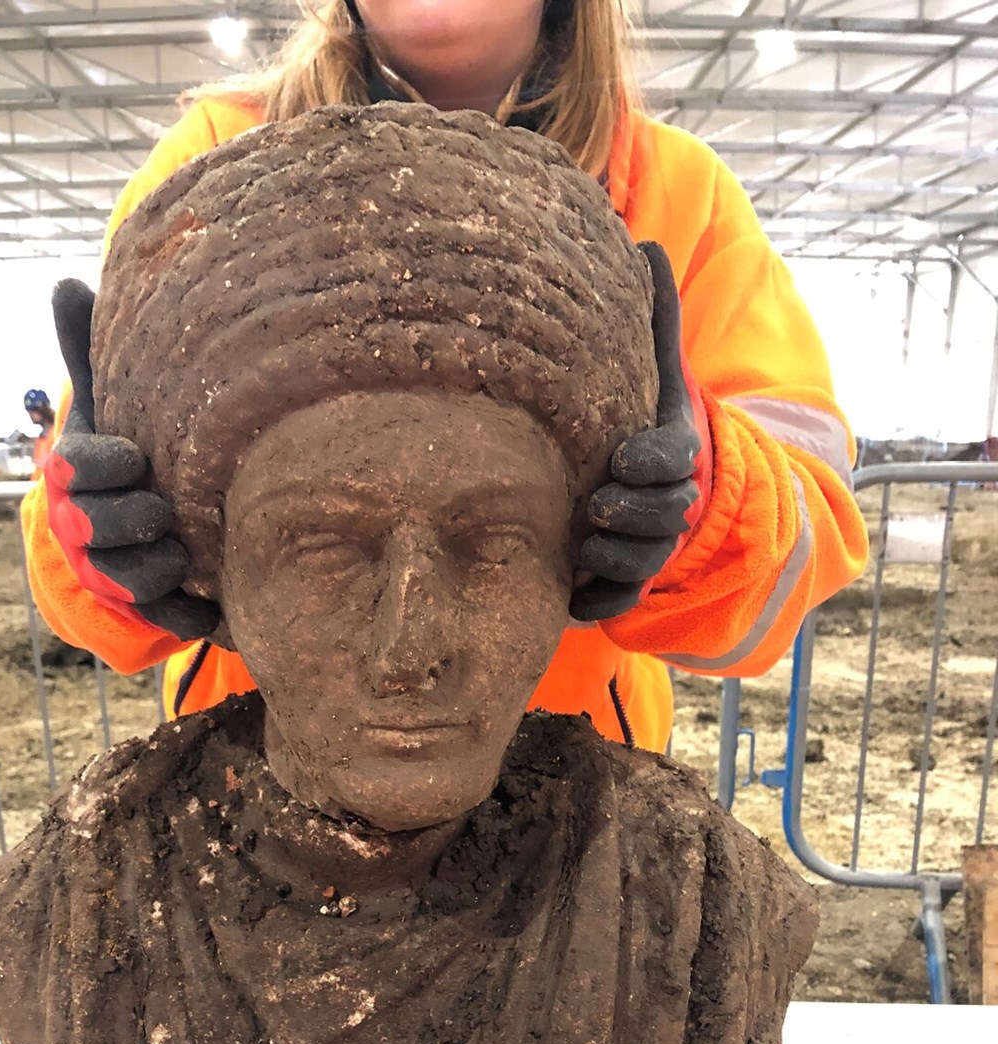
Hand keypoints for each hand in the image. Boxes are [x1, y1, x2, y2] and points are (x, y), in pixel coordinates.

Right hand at [44, 279, 219, 639]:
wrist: (138, 519)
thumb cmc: (129, 447)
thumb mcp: (111, 399)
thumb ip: (90, 351)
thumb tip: (67, 283)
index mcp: (79, 471)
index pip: (77, 469)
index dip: (101, 467)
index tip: (135, 457)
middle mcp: (87, 525)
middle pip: (95, 531)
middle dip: (127, 521)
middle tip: (163, 511)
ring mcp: (116, 571)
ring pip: (127, 580)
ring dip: (155, 570)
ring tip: (184, 557)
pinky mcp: (152, 607)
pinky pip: (165, 618)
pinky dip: (187, 616)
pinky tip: (216, 608)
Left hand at [571, 242, 711, 622]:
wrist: (646, 484)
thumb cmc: (636, 418)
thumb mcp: (647, 369)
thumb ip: (650, 318)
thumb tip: (646, 244)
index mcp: (674, 449)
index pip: (675, 458)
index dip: (653, 462)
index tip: (621, 460)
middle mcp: (669, 501)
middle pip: (666, 515)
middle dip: (633, 512)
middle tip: (595, 507)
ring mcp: (651, 546)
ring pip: (644, 561)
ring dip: (614, 556)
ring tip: (581, 545)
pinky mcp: (627, 581)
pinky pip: (619, 600)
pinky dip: (597, 601)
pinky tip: (566, 596)